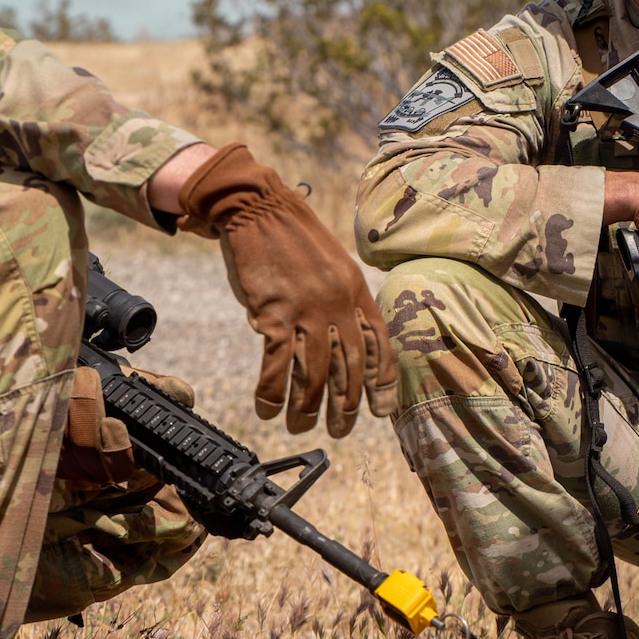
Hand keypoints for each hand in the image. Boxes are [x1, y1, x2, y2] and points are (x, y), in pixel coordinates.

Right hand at [172, 145, 395, 436]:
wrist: (257, 208)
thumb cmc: (290, 238)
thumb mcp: (332, 265)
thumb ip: (340, 300)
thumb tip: (337, 341)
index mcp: (356, 291)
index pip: (378, 344)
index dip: (382, 381)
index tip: (382, 410)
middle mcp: (337, 303)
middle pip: (348, 366)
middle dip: (345, 405)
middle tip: (340, 430)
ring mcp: (307, 309)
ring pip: (313, 373)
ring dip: (306, 408)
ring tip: (300, 427)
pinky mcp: (274, 313)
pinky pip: (277, 364)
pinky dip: (272, 393)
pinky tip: (267, 409)